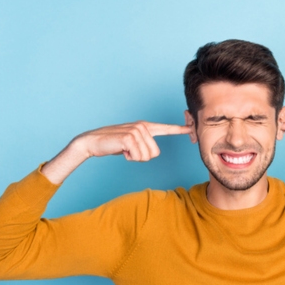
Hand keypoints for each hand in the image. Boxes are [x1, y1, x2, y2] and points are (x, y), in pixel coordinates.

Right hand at [42, 121, 190, 183]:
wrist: (92, 142)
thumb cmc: (113, 145)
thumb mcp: (132, 144)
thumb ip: (144, 145)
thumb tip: (153, 153)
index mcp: (145, 127)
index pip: (165, 128)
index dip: (180, 130)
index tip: (192, 129)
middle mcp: (143, 126)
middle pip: (155, 153)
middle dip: (142, 157)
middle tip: (129, 151)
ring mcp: (136, 130)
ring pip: (147, 156)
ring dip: (135, 158)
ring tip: (124, 150)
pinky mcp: (129, 137)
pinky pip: (138, 157)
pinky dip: (129, 158)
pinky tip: (121, 150)